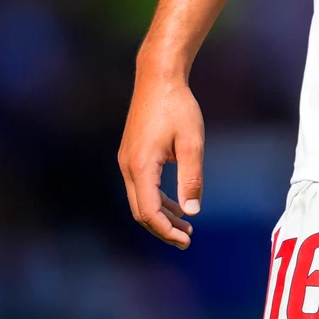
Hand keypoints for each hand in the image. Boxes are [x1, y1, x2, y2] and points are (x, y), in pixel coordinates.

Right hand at [118, 71, 205, 247]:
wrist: (158, 78)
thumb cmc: (178, 107)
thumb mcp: (192, 143)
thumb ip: (191, 178)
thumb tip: (192, 211)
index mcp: (141, 166)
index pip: (149, 211)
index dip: (166, 230)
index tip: (186, 240)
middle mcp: (128, 166)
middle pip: (141, 211)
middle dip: (163, 228)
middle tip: (187, 239)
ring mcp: (127, 160)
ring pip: (140, 200)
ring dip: (161, 215)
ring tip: (186, 226)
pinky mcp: (131, 155)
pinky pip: (141, 187)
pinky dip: (157, 199)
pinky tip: (177, 203)